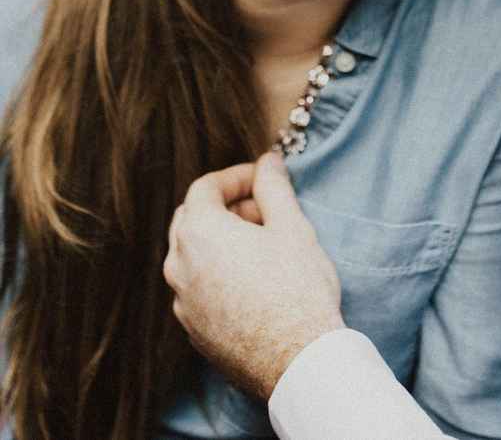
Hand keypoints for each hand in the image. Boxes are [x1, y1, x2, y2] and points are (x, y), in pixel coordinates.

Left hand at [164, 151, 343, 399]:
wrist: (297, 361)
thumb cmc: (297, 289)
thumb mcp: (291, 226)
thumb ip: (273, 186)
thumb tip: (268, 162)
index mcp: (198, 232)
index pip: (205, 187)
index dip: (236, 176)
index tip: (262, 179)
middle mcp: (179, 265)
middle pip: (192, 218)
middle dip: (226, 206)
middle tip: (264, 211)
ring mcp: (183, 301)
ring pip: (192, 254)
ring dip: (221, 240)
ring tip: (262, 246)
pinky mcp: (193, 330)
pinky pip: (197, 287)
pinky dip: (218, 272)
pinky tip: (254, 281)